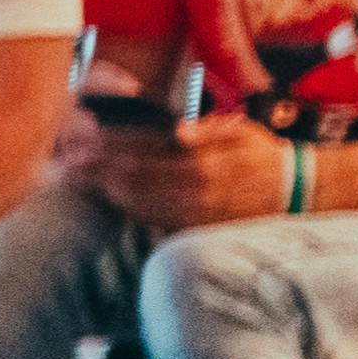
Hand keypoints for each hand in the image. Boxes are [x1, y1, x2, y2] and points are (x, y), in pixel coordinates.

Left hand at [95, 102, 285, 231]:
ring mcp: (192, 214)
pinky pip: (152, 220)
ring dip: (104, 191)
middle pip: (131, 181)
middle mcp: (194, 192)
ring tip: (77, 180)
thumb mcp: (241, 132)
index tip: (80, 143)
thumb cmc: (262, 155)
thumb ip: (208, 130)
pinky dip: (127, 207)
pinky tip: (109, 197)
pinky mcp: (194, 229)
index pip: (143, 155)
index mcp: (201, 163)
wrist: (292, 193)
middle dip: (95, 172)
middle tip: (65, 164)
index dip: (108, 149)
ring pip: (137, 203)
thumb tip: (180, 132)